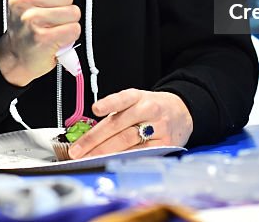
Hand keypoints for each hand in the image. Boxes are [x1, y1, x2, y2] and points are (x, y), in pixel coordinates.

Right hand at [0, 0, 79, 85]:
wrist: (17, 55)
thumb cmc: (26, 24)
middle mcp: (20, 0)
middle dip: (64, 7)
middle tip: (50, 16)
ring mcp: (30, 19)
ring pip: (73, 11)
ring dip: (67, 22)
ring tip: (53, 27)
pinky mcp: (42, 38)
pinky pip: (74, 29)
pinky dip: (69, 36)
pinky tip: (56, 38)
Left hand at [68, 89, 192, 158]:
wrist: (182, 112)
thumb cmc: (152, 108)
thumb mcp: (136, 102)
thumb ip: (116, 114)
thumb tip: (90, 136)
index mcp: (139, 96)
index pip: (123, 98)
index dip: (109, 103)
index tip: (96, 109)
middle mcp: (149, 109)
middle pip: (119, 125)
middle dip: (94, 139)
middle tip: (77, 150)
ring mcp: (158, 127)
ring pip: (127, 140)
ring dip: (104, 151)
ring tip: (87, 158)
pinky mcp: (165, 143)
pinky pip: (139, 153)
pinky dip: (123, 158)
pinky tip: (110, 161)